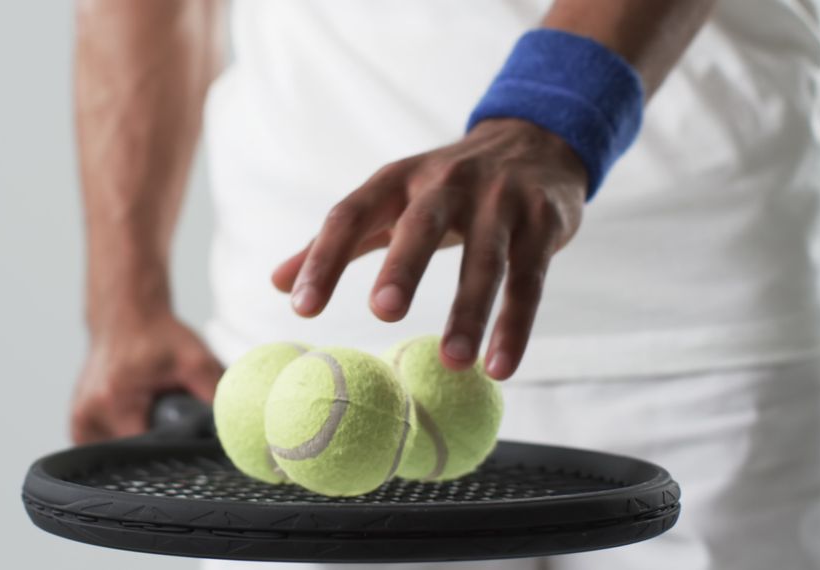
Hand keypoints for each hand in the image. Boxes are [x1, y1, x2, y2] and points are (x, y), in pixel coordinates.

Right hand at [70, 313, 222, 442]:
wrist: (127, 315)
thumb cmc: (157, 335)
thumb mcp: (196, 361)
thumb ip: (216, 394)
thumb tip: (233, 426)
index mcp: (113, 401)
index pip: (146, 452)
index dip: (169, 450)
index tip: (182, 438)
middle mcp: (89, 413)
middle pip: (131, 456)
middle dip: (154, 443)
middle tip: (166, 415)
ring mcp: (79, 419)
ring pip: (117, 455)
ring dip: (137, 441)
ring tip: (148, 412)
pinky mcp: (77, 421)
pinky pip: (104, 444)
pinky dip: (123, 436)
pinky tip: (135, 416)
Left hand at [272, 119, 586, 378]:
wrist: (534, 142)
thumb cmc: (445, 186)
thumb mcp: (390, 201)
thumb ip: (339, 241)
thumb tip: (276, 282)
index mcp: (397, 180)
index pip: (352, 215)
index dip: (325, 259)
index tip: (301, 309)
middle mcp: (447, 182)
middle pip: (422, 224)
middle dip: (404, 266)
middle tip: (383, 313)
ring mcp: (500, 200)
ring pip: (485, 258)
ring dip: (469, 310)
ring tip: (452, 361)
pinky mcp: (543, 223)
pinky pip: (529, 279)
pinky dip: (515, 324)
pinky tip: (499, 366)